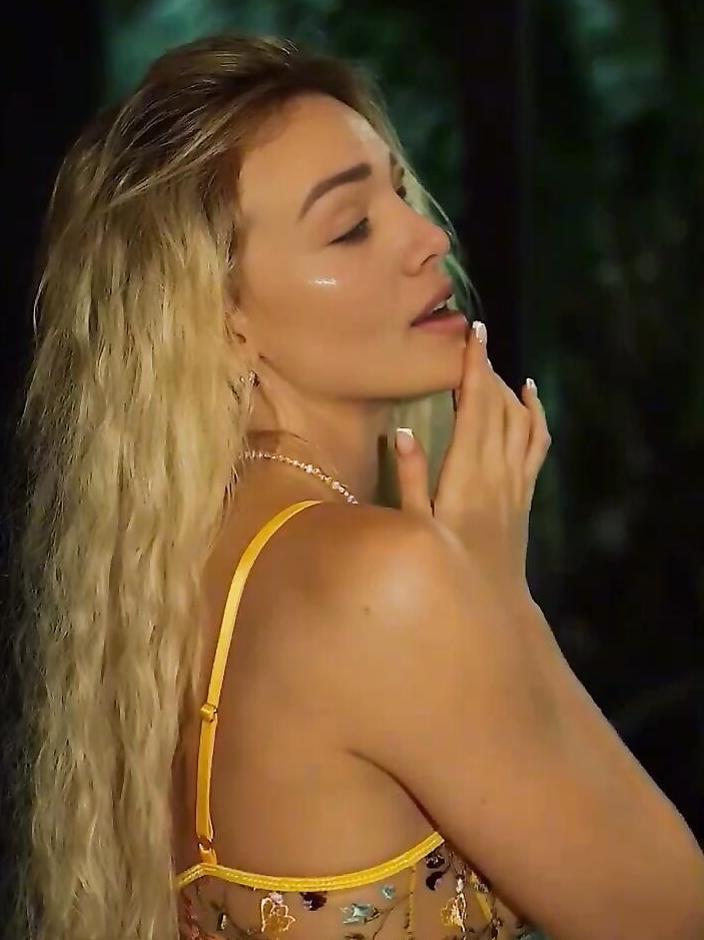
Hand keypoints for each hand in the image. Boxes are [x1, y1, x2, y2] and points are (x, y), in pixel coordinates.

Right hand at [393, 321, 550, 593]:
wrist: (492, 606)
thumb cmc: (445, 570)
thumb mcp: (416, 528)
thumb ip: (409, 481)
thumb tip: (401, 432)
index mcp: (469, 473)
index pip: (476, 407)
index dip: (474, 368)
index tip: (473, 334)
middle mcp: (498, 470)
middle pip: (499, 405)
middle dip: (487, 368)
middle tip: (473, 339)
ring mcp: (517, 480)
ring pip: (519, 419)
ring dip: (506, 387)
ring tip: (489, 364)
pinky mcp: (526, 492)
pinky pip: (538, 442)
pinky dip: (535, 413)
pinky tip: (529, 393)